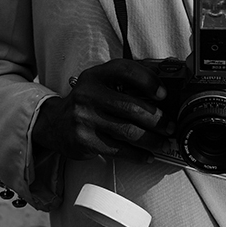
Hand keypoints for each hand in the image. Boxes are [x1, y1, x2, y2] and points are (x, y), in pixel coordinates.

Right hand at [32, 59, 170, 158]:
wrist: (54, 124)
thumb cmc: (87, 102)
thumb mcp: (99, 84)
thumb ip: (125, 83)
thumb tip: (162, 92)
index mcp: (96, 75)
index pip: (125, 70)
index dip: (148, 81)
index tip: (163, 94)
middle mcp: (89, 94)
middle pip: (132, 107)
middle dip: (157, 119)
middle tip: (170, 125)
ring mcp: (86, 118)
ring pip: (128, 131)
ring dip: (152, 139)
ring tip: (164, 142)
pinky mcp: (85, 140)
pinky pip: (118, 150)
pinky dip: (138, 155)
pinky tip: (148, 156)